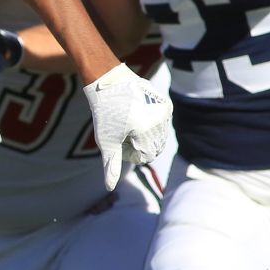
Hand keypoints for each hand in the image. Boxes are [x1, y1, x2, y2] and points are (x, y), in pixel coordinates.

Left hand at [83, 63, 172, 190]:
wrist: (107, 82)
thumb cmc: (104, 114)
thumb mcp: (105, 141)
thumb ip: (111, 165)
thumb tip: (109, 187)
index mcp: (144, 131)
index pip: (145, 156)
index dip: (130, 152)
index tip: (118, 139)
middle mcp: (158, 121)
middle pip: (154, 146)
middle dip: (139, 144)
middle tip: (123, 129)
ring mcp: (164, 111)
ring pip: (160, 135)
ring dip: (146, 134)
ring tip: (128, 121)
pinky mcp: (166, 103)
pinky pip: (162, 123)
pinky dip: (151, 123)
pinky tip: (136, 113)